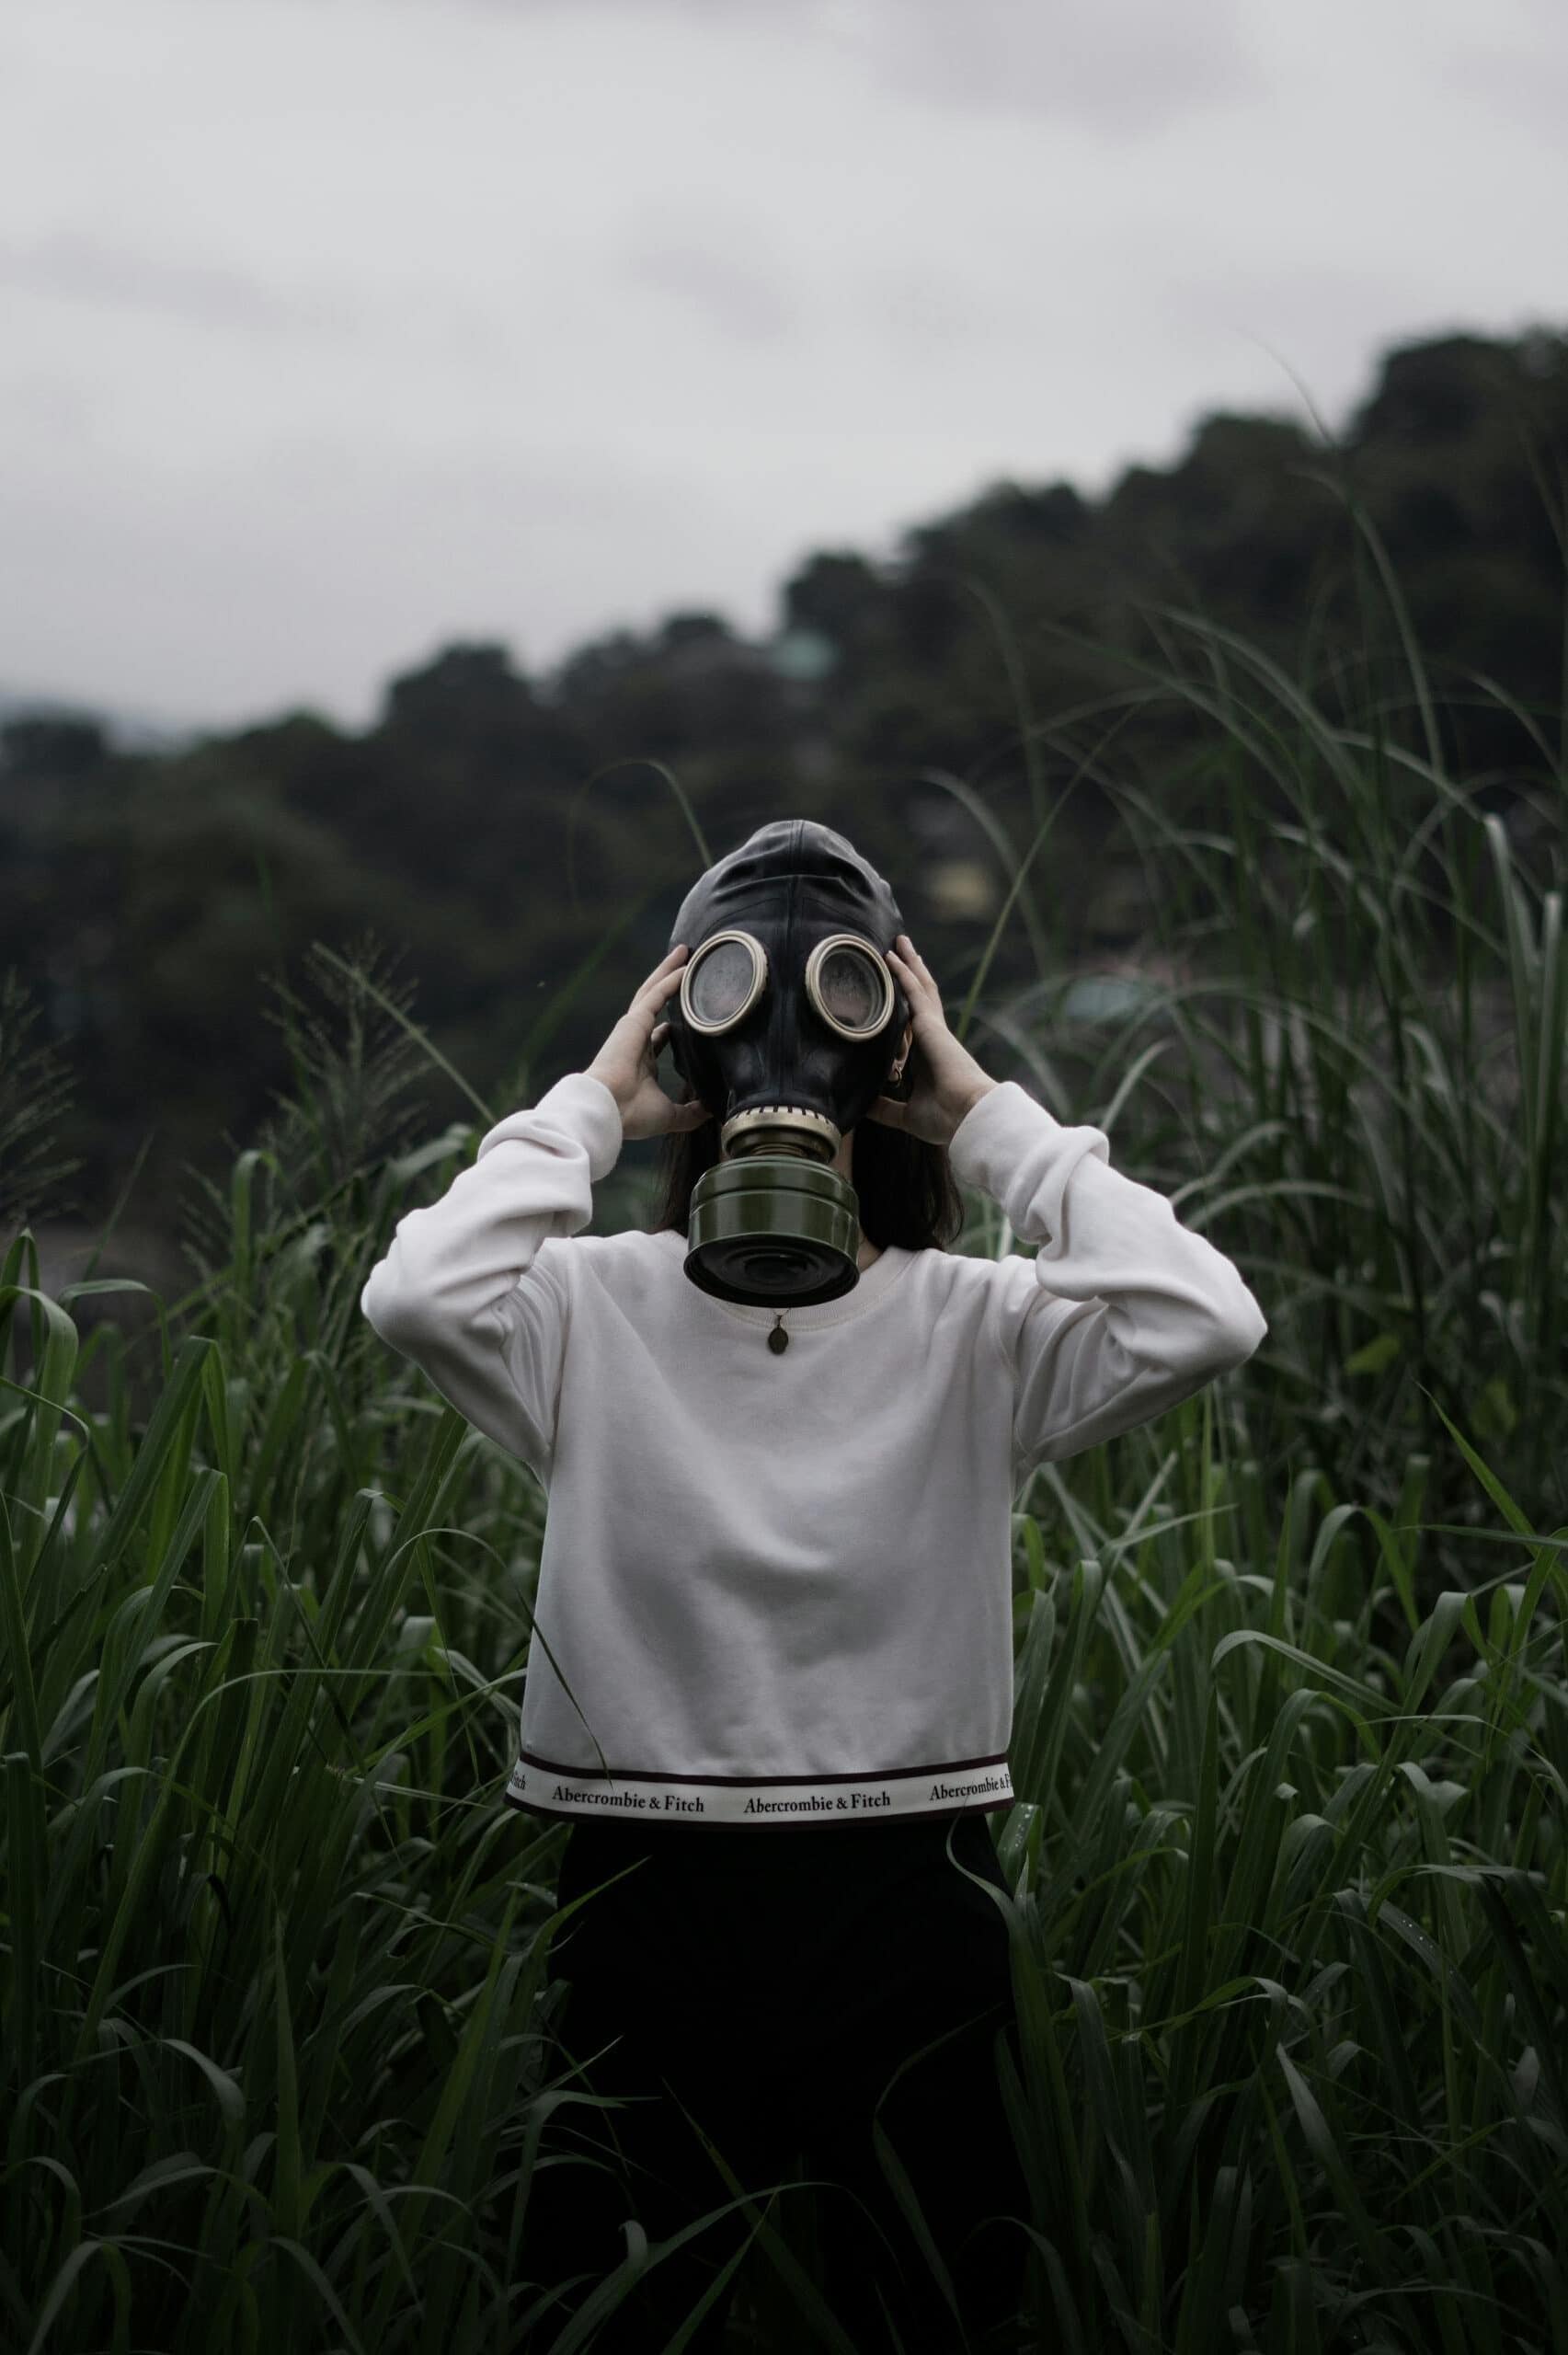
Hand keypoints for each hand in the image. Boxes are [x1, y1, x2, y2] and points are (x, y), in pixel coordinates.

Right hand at [585, 945, 712, 1141]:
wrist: (608, 1110)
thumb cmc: (631, 1115)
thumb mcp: (669, 1115)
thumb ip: (690, 1112)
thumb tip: (712, 1111)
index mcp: (642, 1063)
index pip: (660, 1038)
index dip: (673, 1027)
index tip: (690, 1017)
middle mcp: (637, 1041)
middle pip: (656, 1005)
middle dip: (671, 986)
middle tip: (688, 967)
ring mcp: (633, 1027)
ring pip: (654, 991)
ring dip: (669, 971)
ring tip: (686, 953)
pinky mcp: (634, 1020)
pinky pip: (656, 993)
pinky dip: (671, 978)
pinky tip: (686, 965)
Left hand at [865, 935, 997, 1147]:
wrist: (967, 1116)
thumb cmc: (945, 1119)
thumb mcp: (906, 1115)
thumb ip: (886, 1108)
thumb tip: (864, 1106)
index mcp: (928, 1057)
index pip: (915, 1024)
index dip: (908, 1005)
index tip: (897, 991)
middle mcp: (932, 1038)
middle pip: (920, 997)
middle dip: (910, 974)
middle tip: (898, 951)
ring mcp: (933, 1028)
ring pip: (920, 987)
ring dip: (909, 964)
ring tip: (899, 942)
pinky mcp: (930, 1024)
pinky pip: (914, 991)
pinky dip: (902, 972)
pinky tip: (892, 955)